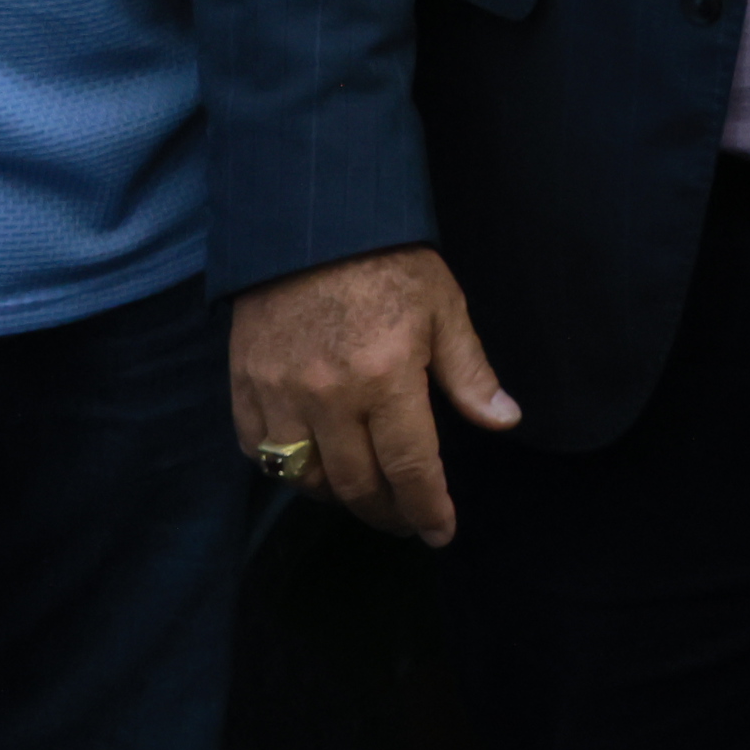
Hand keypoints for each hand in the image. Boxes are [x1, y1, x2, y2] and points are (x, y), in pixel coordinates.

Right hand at [229, 244, 519, 548]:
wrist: (310, 217)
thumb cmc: (387, 260)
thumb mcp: (443, 307)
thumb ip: (469, 373)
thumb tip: (504, 421)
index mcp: (387, 377)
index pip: (410, 467)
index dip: (427, 508)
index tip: (440, 532)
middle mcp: (329, 397)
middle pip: (357, 484)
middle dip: (387, 511)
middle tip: (405, 519)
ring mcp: (280, 393)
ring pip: (305, 478)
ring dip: (339, 496)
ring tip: (365, 494)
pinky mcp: (245, 383)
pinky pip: (258, 450)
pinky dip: (286, 469)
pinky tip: (311, 466)